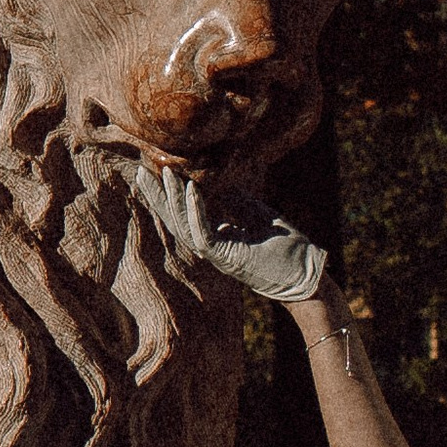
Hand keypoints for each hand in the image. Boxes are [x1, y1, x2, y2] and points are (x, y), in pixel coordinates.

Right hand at [129, 162, 327, 305]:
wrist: (305, 275)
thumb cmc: (286, 247)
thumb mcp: (257, 214)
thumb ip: (235, 201)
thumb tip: (214, 182)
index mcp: (218, 238)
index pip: (187, 215)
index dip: (172, 195)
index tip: (161, 171)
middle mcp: (212, 247)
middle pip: (176, 221)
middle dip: (158, 197)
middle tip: (141, 173)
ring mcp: (217, 254)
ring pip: (184, 227)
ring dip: (172, 200)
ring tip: (164, 175)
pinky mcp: (226, 259)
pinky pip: (203, 234)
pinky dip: (196, 212)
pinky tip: (191, 191)